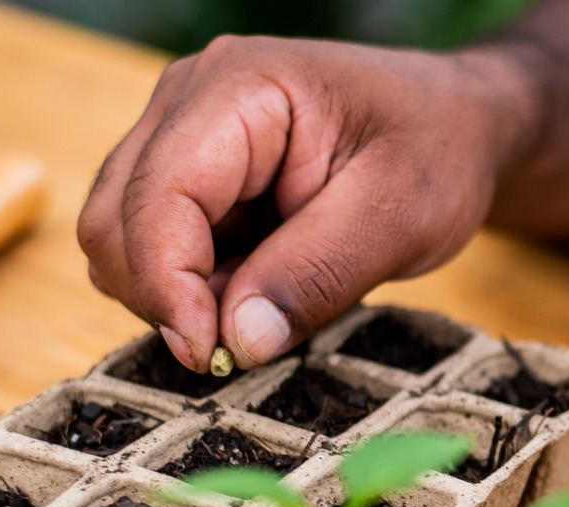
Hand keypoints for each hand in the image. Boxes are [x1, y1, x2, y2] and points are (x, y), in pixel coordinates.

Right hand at [77, 37, 536, 370]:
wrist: (453, 123)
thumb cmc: (434, 151)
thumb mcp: (400, 216)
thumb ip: (317, 275)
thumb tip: (238, 343)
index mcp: (237, 89)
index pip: (156, 198)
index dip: (168, 288)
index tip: (213, 355)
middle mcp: (186, 102)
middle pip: (114, 223)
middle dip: (168, 298)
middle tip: (251, 336)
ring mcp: (178, 136)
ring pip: (122, 242)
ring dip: (182, 296)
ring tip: (272, 299)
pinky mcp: (187, 175)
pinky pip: (154, 249)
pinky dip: (195, 289)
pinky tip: (261, 285)